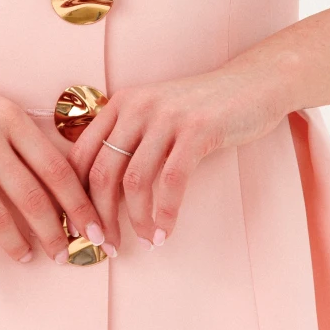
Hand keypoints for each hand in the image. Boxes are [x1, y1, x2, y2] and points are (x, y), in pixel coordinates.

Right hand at [0, 44, 109, 285]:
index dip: (80, 206)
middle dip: (54, 234)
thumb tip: (71, 183)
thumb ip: (28, 139)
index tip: (96, 231)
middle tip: (66, 256)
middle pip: (31, 197)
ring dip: (16, 245)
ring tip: (28, 258)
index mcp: (11, 118)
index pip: (57, 170)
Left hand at [67, 49, 296, 246]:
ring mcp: (166, 116)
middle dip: (99, 217)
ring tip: (144, 241)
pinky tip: (166, 232)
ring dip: (136, 220)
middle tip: (106, 246)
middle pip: (101, 172)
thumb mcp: (156, 117)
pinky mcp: (197, 129)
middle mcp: (136, 106)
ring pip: (134, 180)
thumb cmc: (202, 110)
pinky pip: (172, 181)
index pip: (80, 156)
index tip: (80, 229)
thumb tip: (102, 198)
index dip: (75, 198)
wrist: (254, 84)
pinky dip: (166, 213)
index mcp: (120, 104)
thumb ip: (130, 144)